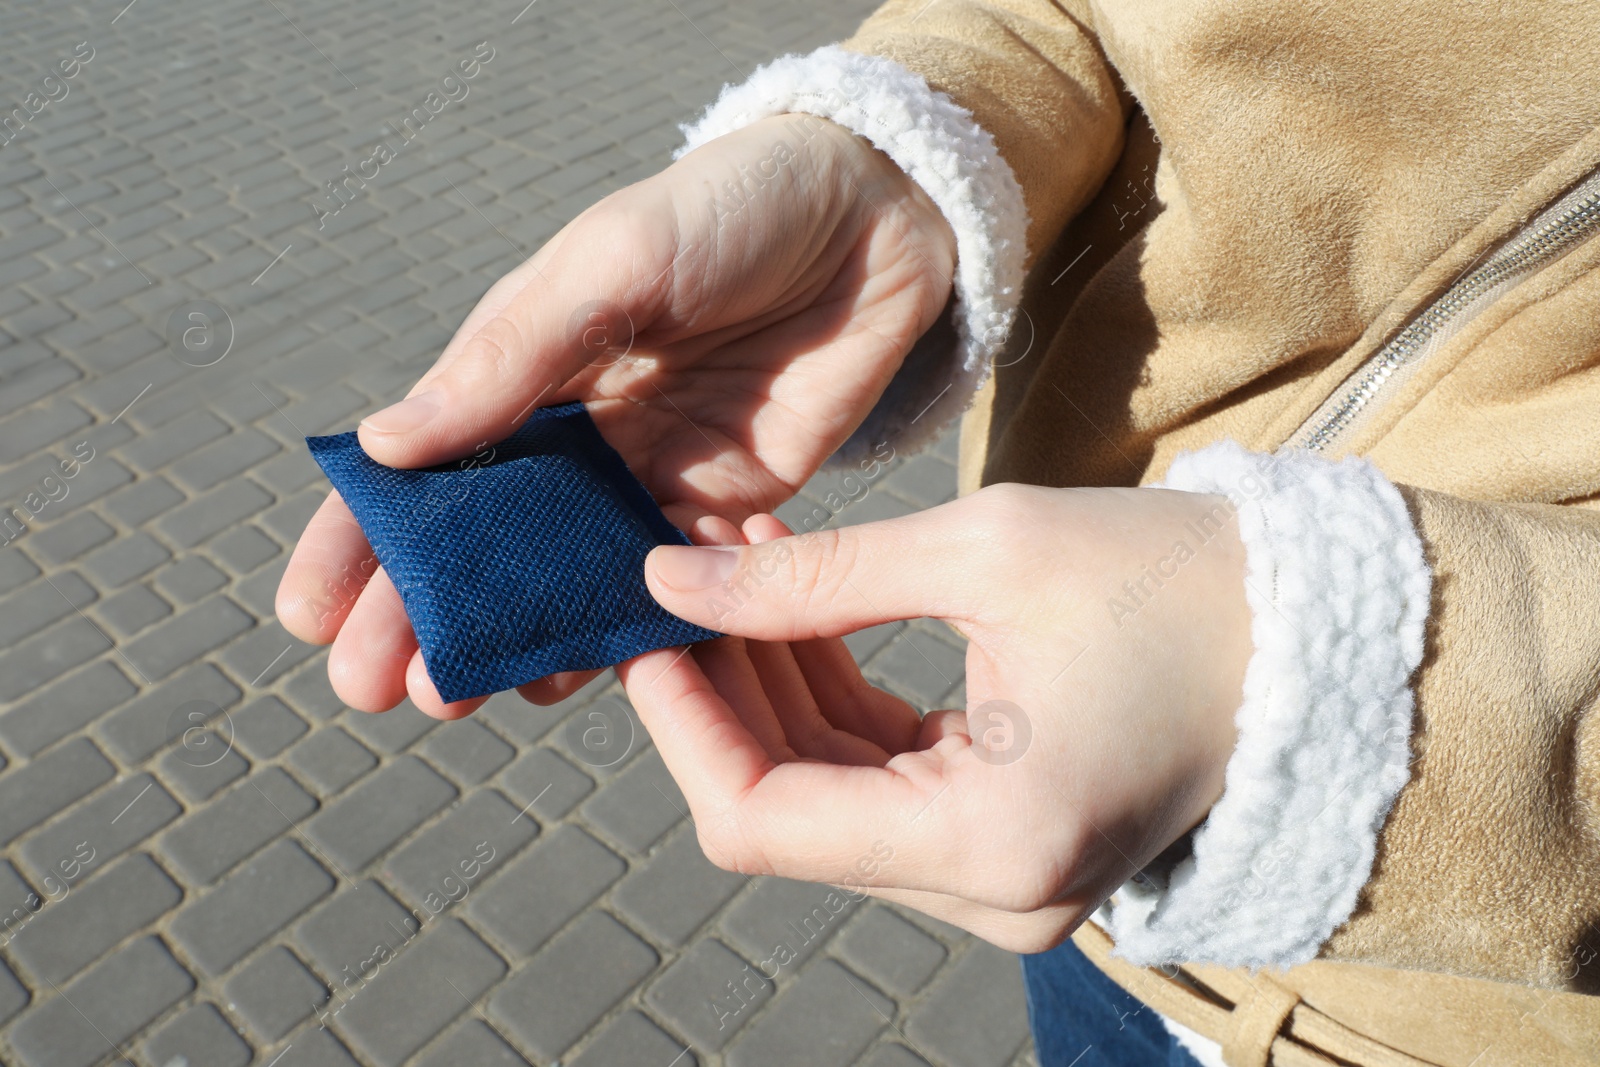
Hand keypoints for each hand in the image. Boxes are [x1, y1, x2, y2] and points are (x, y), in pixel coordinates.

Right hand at [276, 115, 956, 717]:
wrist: (874, 218)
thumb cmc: (729, 210)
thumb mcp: (610, 263)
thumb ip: (512, 357)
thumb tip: (386, 446)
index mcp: (525, 366)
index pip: (424, 466)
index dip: (362, 541)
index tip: (307, 614)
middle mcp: (576, 435)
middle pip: (486, 542)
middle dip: (424, 613)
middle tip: (370, 689)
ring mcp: (648, 479)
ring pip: (563, 579)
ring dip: (510, 637)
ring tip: (452, 698)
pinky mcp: (725, 511)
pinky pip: (665, 587)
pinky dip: (621, 634)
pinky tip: (571, 678)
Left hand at [625, 485, 1252, 951]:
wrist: (1314, 633)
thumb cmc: (1177, 582)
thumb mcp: (988, 551)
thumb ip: (813, 576)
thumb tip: (670, 578)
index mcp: (994, 840)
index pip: (762, 820)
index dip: (681, 725)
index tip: (642, 626)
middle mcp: (993, 893)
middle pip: (786, 807)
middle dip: (720, 688)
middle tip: (679, 570)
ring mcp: (1002, 879)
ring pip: (825, 792)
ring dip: (770, 683)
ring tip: (736, 561)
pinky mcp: (1007, 841)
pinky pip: (880, 780)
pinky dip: (830, 698)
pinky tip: (795, 602)